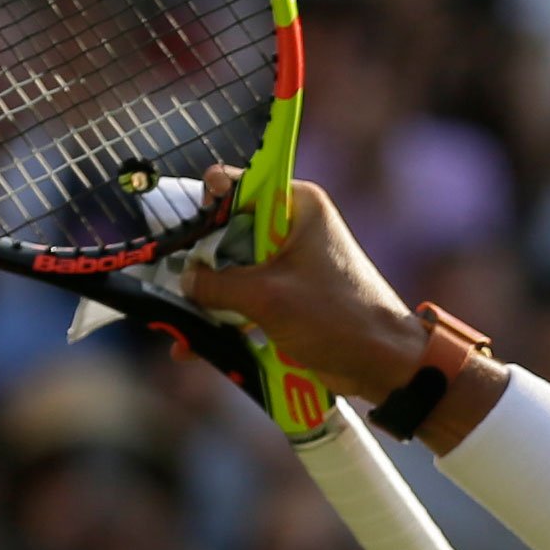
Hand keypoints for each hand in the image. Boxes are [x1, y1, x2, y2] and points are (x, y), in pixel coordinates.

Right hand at [180, 170, 425, 402]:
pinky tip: (190, 346)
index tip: (178, 231)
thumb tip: (184, 280)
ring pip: (231, 269)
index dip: (205, 204)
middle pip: (227, 231)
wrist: (383, 364)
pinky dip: (221, 319)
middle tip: (167, 280)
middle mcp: (292, 227)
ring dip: (204, 295)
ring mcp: (288, 264)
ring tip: (173, 320)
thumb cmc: (337, 317)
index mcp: (298, 205)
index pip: (238, 185)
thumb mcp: (267, 296)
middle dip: (197, 259)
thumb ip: (217, 284)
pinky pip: (243, 300)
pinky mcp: (286, 297)